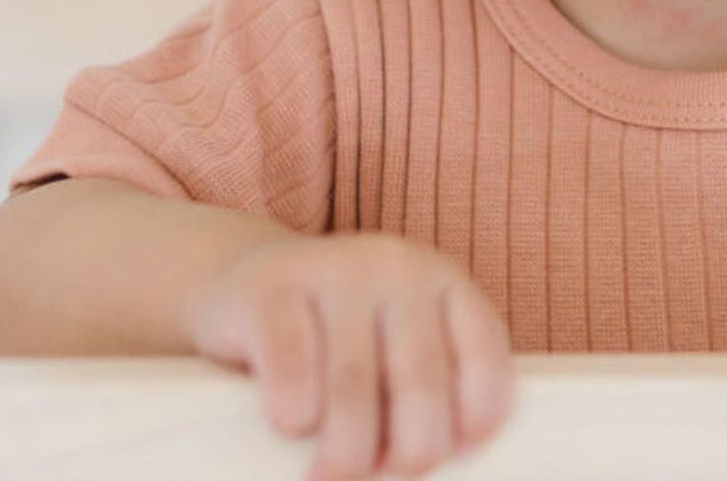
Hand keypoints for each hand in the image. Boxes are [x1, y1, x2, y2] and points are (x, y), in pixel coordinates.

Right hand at [184, 232, 514, 480]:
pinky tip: (292, 427)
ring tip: (332, 475)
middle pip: (420, 378)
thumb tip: (438, 457)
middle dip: (411, 448)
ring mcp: (334, 269)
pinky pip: (290, 362)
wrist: (242, 282)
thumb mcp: (394, 347)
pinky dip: (294, 411)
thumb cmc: (335, 339)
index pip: (484, 351)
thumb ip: (425, 386)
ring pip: (353, 383)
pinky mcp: (270, 285)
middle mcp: (398, 268)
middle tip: (387, 472)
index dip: (477, 414)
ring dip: (346, 450)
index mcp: (443, 283)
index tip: (456, 454)